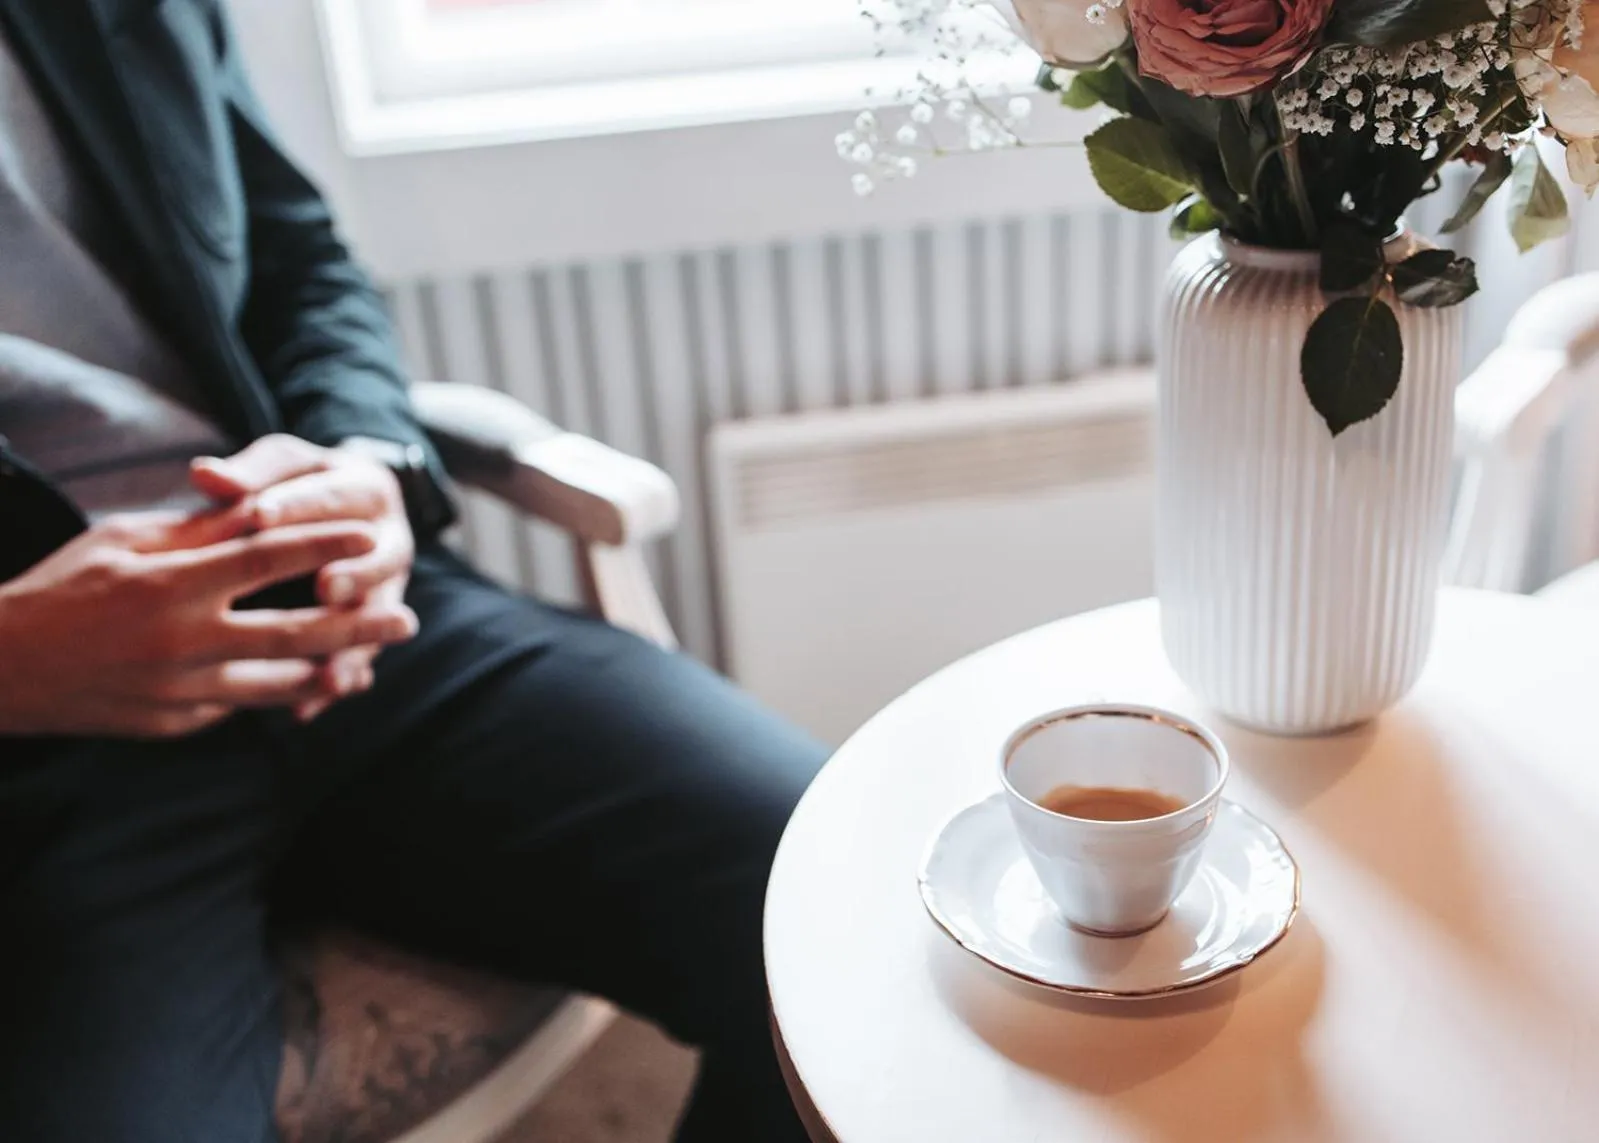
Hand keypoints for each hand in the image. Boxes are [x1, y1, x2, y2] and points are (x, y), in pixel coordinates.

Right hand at [0, 510, 418, 738]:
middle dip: (360, 625)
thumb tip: (260, 513)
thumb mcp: (124, 541)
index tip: (369, 533)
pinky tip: (310, 688)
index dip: (324, 544)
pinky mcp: (176, 724)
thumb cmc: (64, 588)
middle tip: (409, 619)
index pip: (265, 556)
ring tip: (369, 668)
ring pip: (279, 684)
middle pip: (295, 632)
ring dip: (331, 674)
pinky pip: (238, 705)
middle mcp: (183, 640)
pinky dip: (276, 695)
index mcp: (170, 583)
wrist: (1, 668)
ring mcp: (181, 690)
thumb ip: (197, 535)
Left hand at [192, 434, 416, 720]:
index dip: (295, 505)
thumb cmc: (297, 483)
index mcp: (367, 489)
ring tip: (331, 672)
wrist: (345, 510)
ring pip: (376, 620)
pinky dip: (330, 687)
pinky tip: (304, 711)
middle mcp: (390, 540)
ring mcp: (387, 588)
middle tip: (326, 588)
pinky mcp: (370, 626)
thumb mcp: (279, 468)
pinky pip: (356, 659)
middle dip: (354, 575)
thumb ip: (248, 474)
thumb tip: (204, 472)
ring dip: (355, 645)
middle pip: (379, 560)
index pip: (332, 496)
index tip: (258, 514)